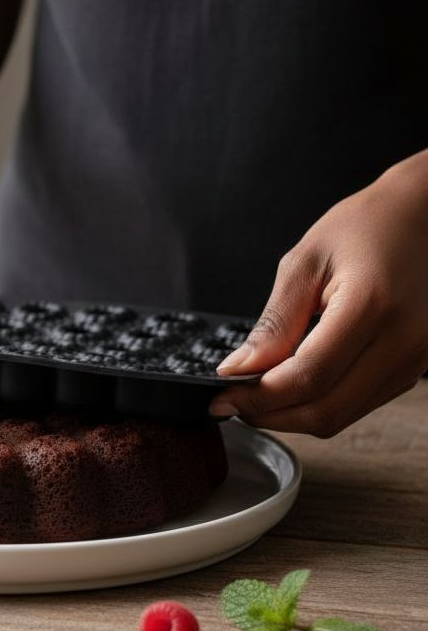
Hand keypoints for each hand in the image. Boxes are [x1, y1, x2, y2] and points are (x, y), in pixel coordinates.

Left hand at [210, 150, 427, 436]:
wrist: (425, 214)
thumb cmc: (367, 226)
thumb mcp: (305, 263)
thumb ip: (273, 323)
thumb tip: (238, 370)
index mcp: (371, 307)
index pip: (307, 378)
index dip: (259, 397)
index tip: (222, 398)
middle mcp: (404, 340)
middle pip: (326, 411)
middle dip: (272, 415)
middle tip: (234, 403)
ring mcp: (417, 358)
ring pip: (344, 415)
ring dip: (295, 415)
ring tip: (259, 393)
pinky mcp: (417, 366)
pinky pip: (362, 402)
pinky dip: (322, 403)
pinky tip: (295, 385)